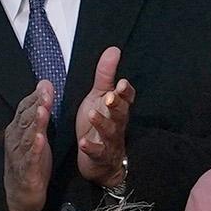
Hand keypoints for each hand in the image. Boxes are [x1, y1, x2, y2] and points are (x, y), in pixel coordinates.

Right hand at [4, 80, 52, 210]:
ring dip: (35, 122)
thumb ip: (39, 113)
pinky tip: (40, 139)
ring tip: (42, 110)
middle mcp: (16, 140)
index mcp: (17, 130)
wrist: (20, 197)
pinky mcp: (27, 171)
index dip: (35, 96)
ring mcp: (20, 155)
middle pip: (25, 119)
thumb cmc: (30, 164)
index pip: (24, 109)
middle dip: (36, 104)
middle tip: (46, 92)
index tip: (46, 84)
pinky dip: (34, 148)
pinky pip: (30, 158)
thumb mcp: (35, 136)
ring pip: (27, 136)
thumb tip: (44, 87)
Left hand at [75, 46, 133, 188]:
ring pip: (110, 132)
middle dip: (116, 105)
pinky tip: (83, 143)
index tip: (121, 83)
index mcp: (117, 108)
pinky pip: (98, 153)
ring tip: (92, 114)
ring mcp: (110, 141)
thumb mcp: (99, 96)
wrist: (99, 161)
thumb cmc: (99, 124)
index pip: (127, 98)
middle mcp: (117, 124)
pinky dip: (91, 148)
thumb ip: (106, 75)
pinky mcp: (100, 157)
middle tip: (110, 97)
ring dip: (102, 123)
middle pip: (120, 114)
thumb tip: (113, 49)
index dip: (125, 92)